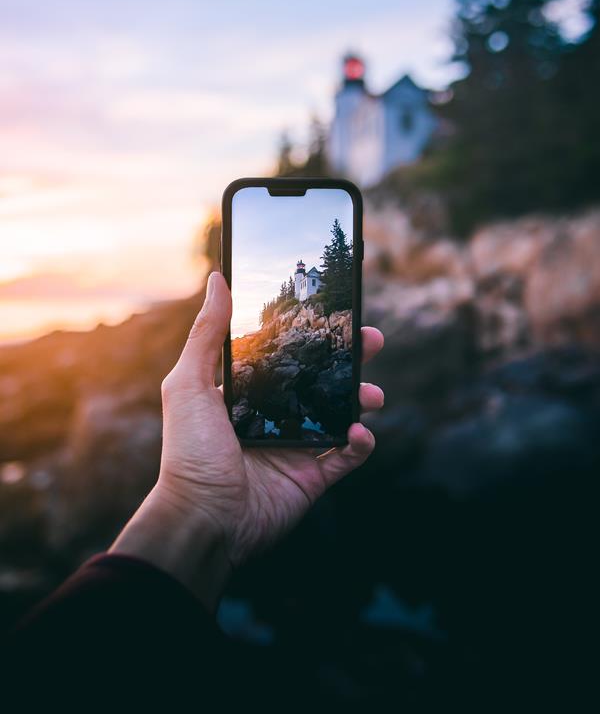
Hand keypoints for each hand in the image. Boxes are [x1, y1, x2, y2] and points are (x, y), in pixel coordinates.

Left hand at [111, 272, 383, 610]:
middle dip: (349, 359)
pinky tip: (358, 432)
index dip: (312, 333)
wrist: (202, 520)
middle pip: (321, 378)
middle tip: (371, 341)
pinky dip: (359, 443)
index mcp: (247, 392)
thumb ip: (206, 333)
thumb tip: (217, 279)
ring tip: (373, 394)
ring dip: (362, 399)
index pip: (286, 354)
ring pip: (340, 414)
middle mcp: (273, 415)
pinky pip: (346, 456)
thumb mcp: (189, 384)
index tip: (336, 312)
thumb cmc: (189, 452)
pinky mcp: (311, 477)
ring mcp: (295, 446)